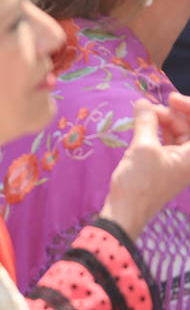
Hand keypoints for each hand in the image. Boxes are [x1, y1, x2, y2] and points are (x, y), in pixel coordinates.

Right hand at [100, 98, 189, 238]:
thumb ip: (146, 121)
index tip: (169, 98)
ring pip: (179, 134)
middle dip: (174, 114)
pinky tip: (144, 126)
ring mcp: (179, 163)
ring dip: (164, 122)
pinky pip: (169, 143)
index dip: (188, 107)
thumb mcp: (143, 147)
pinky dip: (159, 132)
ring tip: (144, 114)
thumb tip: (143, 102)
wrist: (126, 210)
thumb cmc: (140, 181)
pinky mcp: (166, 166)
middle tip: (150, 107)